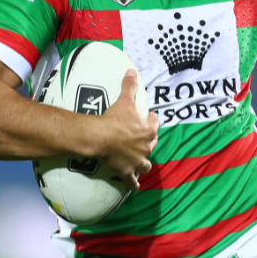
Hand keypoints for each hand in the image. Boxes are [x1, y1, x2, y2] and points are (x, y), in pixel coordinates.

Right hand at [99, 69, 158, 190]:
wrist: (101, 138)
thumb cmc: (114, 118)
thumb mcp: (124, 99)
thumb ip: (129, 85)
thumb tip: (132, 70)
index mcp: (148, 130)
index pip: (155, 124)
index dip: (152, 119)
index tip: (149, 117)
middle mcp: (146, 147)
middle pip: (152, 144)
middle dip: (148, 141)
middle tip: (142, 137)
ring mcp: (137, 161)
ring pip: (145, 164)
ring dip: (144, 162)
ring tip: (141, 160)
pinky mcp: (127, 171)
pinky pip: (133, 180)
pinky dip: (134, 183)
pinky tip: (136, 186)